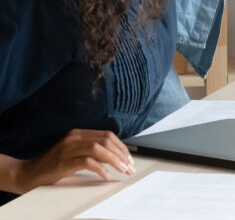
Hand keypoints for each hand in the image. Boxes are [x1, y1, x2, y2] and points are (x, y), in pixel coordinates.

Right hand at [13, 130, 133, 192]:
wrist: (28, 174)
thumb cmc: (52, 166)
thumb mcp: (73, 153)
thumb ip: (89, 150)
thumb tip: (114, 156)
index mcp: (78, 133)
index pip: (107, 135)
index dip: (120, 146)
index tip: (129, 158)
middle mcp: (74, 137)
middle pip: (106, 141)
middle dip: (121, 154)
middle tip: (130, 166)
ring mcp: (68, 148)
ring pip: (99, 149)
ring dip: (115, 160)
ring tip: (123, 170)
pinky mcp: (64, 162)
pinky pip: (88, 162)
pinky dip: (101, 169)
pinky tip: (107, 176)